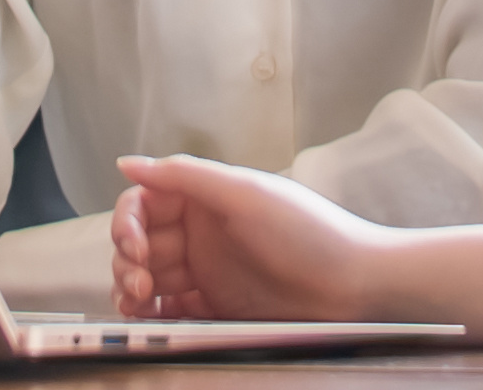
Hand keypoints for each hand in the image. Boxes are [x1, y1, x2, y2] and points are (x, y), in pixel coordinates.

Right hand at [114, 158, 482, 338]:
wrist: (355, 285)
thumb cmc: (310, 233)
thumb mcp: (246, 194)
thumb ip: (185, 176)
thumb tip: (128, 162)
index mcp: (205, 197)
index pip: (145, 202)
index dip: (129, 222)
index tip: (137, 246)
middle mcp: (202, 232)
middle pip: (139, 242)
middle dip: (127, 260)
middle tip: (140, 282)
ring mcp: (207, 271)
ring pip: (147, 277)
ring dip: (131, 288)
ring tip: (139, 303)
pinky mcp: (215, 308)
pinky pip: (169, 311)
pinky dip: (151, 315)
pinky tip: (150, 320)